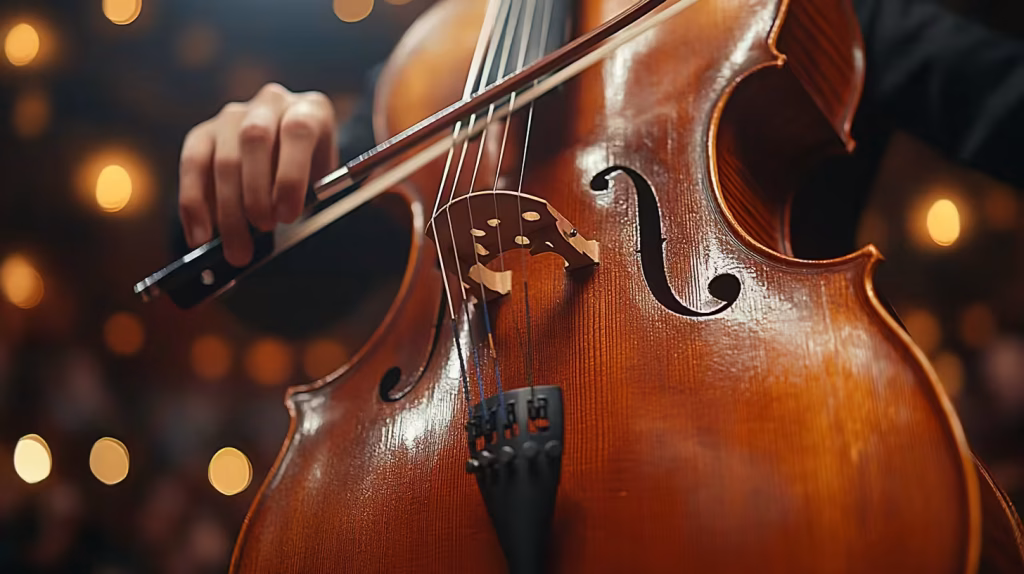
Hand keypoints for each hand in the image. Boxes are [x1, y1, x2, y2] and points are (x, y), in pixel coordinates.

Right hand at [178, 83, 337, 266]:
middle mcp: (270, 103)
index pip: (298, 132)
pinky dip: (194, 206)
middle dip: (256, 193)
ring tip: (237, 248)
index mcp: (310, 110)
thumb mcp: (323, 183)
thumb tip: (282, 230)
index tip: (288, 215)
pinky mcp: (203, 132)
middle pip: (255, 141)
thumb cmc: (311, 174)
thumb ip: (309, 198)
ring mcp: (233, 116)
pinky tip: (200, 237)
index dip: (291, 175)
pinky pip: (192, 166)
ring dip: (228, 210)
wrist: (290, 158)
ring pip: (224, 159)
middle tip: (262, 231)